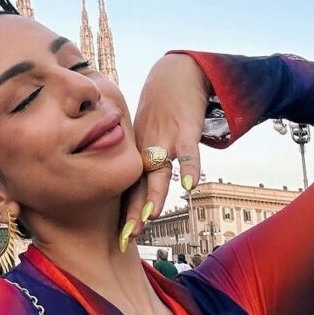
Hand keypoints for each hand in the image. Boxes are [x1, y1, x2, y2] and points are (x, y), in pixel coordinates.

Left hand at [122, 54, 210, 237]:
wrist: (175, 74)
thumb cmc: (161, 112)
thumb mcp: (149, 137)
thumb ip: (148, 164)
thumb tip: (144, 195)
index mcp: (137, 155)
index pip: (128, 190)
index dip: (126, 215)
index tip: (122, 240)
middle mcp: (146, 150)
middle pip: (138, 185)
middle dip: (134, 212)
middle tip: (128, 237)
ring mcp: (164, 140)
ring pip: (158, 171)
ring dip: (154, 194)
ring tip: (152, 217)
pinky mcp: (185, 129)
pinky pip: (189, 151)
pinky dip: (190, 168)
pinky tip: (190, 186)